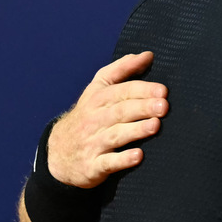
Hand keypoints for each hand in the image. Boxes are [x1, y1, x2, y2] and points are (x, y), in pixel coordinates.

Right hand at [47, 51, 168, 188]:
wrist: (57, 154)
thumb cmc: (88, 115)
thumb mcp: (99, 88)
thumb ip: (123, 69)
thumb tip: (148, 55)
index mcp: (97, 99)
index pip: (121, 91)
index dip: (142, 90)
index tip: (163, 91)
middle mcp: (94, 120)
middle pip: (120, 111)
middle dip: (143, 108)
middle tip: (164, 106)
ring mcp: (92, 143)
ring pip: (115, 135)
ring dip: (136, 130)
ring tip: (155, 126)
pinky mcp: (92, 166)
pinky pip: (108, 162)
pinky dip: (122, 159)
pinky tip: (138, 156)